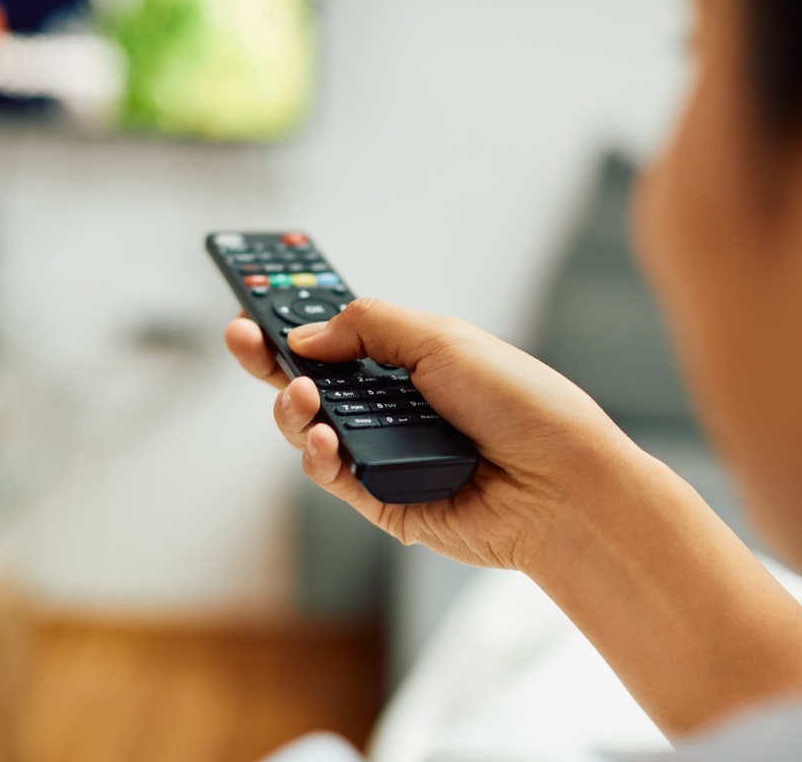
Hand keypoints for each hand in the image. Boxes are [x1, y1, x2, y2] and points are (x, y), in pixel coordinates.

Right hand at [225, 298, 642, 571]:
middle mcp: (394, 407)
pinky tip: (328, 441)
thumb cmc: (519, 403)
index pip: (339, 337)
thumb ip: (368, 327)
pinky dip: (320, 456)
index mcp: (411, 361)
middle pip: (312, 381)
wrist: (559, 482)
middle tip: (242, 335)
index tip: (257, 301)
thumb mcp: (442, 338)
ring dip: (294, 408)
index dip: (296, 321)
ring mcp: (386, 454)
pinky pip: (332, 476)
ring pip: (312, 430)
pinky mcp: (384, 500)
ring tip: (302, 395)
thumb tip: (304, 335)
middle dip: (271, 358)